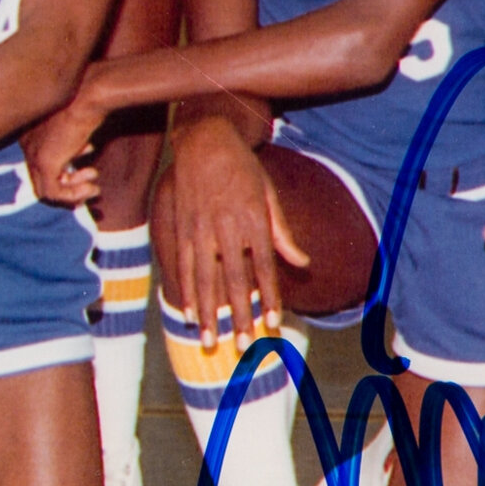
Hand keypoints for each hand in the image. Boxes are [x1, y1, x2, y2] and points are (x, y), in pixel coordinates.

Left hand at [22, 87, 110, 207]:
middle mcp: (25, 145)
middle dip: (66, 187)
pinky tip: (93, 187)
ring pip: (46, 190)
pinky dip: (73, 195)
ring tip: (94, 187)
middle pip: (41, 180)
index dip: (63, 174)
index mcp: (29, 134)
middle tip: (88, 187)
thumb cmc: (85, 103)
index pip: (39, 166)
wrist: (87, 96)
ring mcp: (33, 155)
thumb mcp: (74, 124)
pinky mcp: (45, 164)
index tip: (86, 173)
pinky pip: (54, 193)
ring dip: (72, 193)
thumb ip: (72, 141)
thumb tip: (84, 151)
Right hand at [159, 119, 303, 347]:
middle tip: (243, 345)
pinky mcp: (182, 227)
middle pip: (234, 280)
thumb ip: (283, 233)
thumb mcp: (269, 194)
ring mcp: (201, 228)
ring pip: (205, 279)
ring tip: (210, 340)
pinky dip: (186, 291)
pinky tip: (190, 313)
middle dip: (239, 315)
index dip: (269, 295)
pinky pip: (184, 265)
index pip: (264, 266)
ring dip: (209, 313)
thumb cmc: (242, 167)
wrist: (205, 139)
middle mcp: (227, 227)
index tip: (273, 321)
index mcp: (253, 219)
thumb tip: (302, 263)